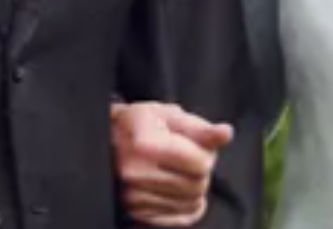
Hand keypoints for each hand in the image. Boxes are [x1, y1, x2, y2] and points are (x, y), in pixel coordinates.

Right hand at [110, 100, 234, 225]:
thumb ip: (200, 128)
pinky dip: (186, 207)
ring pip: (190, 203)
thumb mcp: (168, 114)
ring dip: (195, 189)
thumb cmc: (140, 123)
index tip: (197, 146)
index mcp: (145, 144)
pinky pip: (178, 220)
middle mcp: (136, 173)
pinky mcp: (135, 212)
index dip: (207, 153)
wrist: (107, 140)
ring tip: (182, 172)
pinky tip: (180, 191)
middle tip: (189, 158)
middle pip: (197, 185)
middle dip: (202, 172)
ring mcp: (133, 196)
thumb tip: (226, 134)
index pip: (200, 163)